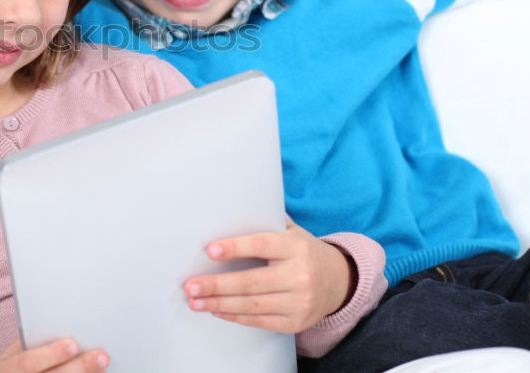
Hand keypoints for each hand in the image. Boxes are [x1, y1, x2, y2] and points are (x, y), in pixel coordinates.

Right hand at [0, 339, 108, 372]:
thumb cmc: (7, 372)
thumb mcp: (8, 357)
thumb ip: (29, 344)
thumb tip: (59, 327)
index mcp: (3, 371)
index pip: (27, 364)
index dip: (50, 354)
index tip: (73, 344)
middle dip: (78, 368)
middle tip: (101, 356)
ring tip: (103, 368)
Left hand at [183, 219, 354, 332]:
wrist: (339, 281)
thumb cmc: (303, 252)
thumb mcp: (292, 232)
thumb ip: (265, 221)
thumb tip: (228, 208)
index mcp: (296, 247)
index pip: (262, 245)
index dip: (235, 247)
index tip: (210, 250)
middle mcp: (299, 275)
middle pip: (252, 282)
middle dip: (216, 285)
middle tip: (190, 285)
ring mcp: (299, 301)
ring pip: (252, 305)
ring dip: (219, 304)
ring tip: (195, 301)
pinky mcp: (296, 322)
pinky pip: (260, 321)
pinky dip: (235, 316)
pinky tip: (217, 310)